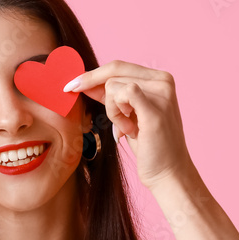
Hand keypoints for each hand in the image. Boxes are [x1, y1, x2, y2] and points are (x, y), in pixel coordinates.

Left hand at [65, 60, 193, 189]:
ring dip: (112, 111)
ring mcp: (162, 93)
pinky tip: (127, 129)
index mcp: (159, 79)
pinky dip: (117, 113)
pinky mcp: (155, 109)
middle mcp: (163, 81)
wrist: (167, 173)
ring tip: (127, 129)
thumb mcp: (127, 115)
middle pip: (113, 72)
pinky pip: (123, 94)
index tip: (71, 85)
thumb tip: (84, 82)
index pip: (118, 67)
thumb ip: (111, 97)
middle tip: (96, 109)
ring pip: (113, 86)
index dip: (92, 75)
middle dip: (99, 93)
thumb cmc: (149, 146)